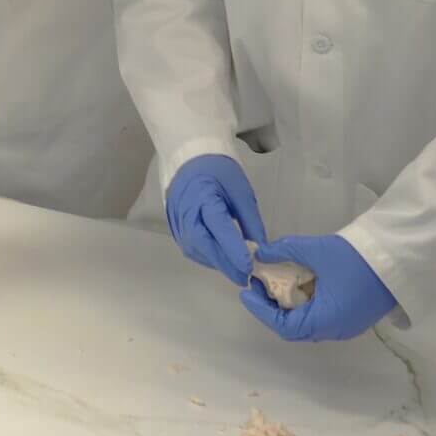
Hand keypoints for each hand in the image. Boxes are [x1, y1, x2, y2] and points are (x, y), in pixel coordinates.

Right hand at [166, 154, 267, 284]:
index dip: (233, 249)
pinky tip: (221, 259)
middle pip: (202, 243)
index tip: (249, 267)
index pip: (218, 227)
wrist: (190, 157)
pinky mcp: (175, 226)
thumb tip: (260, 247)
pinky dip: (207, 256)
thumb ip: (250, 220)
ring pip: (195, 249)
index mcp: (202, 195)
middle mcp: (185, 210)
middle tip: (244, 278)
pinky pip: (190, 247)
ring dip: (216, 262)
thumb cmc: (218, 170)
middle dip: (224, 263)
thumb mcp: (240, 190)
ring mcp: (176, 219)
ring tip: (236, 270)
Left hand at [240, 235, 397, 340]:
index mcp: (325, 321)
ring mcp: (347, 325)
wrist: (399, 257)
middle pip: (295, 328)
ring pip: (309, 323)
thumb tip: (260, 252)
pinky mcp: (354, 317)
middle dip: (273, 307)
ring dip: (289, 306)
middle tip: (259, 284)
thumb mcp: (315, 250)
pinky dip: (306, 304)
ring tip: (275, 282)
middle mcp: (335, 330)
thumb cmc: (356, 258)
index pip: (283, 326)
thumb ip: (284, 251)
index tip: (246, 291)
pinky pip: (323, 316)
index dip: (261, 310)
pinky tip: (299, 284)